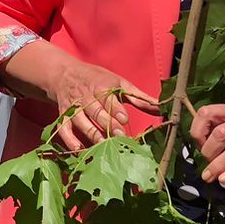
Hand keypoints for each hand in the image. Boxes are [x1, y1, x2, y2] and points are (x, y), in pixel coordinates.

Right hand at [42, 55, 159, 153]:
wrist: (65, 74)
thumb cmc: (97, 79)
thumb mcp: (119, 83)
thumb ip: (139, 97)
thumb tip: (161, 107)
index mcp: (101, 86)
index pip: (107, 98)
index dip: (115, 109)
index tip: (124, 120)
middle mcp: (85, 96)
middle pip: (95, 111)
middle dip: (106, 124)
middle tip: (119, 136)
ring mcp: (73, 107)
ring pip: (80, 121)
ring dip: (91, 133)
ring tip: (103, 146)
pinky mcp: (63, 115)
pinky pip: (63, 128)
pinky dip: (69, 140)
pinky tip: (78, 150)